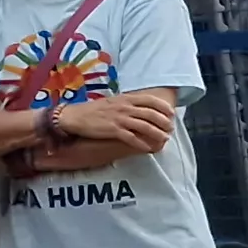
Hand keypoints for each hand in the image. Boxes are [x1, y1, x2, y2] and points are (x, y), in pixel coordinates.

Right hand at [60, 94, 178, 150]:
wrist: (74, 116)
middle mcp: (125, 107)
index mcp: (126, 99)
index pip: (151, 100)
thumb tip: (143, 108)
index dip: (164, 107)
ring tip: (165, 139)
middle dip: (164, 122)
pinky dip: (142, 144)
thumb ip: (128, 103)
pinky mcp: (113, 130)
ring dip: (158, 134)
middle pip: (152, 114)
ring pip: (145, 126)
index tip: (172, 114)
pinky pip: (132, 138)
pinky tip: (148, 148)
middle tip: (171, 129)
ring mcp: (120, 119)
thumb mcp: (114, 101)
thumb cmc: (94, 110)